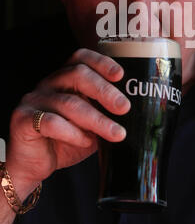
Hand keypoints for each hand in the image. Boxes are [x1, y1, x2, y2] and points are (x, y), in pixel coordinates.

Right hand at [6, 48, 130, 193]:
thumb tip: (141, 116)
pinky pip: (51, 122)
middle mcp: (48, 84)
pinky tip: (86, 142)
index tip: (121, 75)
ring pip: (69, 103)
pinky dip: (73, 133)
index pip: (81, 58)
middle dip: (105, 91)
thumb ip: (107, 116)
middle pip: (78, 75)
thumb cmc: (65, 141)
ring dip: (97, 119)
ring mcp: (34, 100)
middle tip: (125, 108)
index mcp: (64, 79)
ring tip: (117, 134)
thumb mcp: (91, 126)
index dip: (101, 62)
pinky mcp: (23, 120)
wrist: (33, 165)